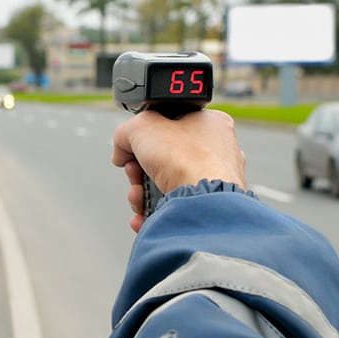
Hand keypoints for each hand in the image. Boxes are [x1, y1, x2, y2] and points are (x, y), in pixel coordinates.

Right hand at [112, 110, 245, 232]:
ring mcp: (213, 181)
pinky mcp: (206, 207)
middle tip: (134, 173)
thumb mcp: (141, 126)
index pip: (169, 125)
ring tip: (138, 196)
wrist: (200, 200)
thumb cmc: (184, 158)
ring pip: (165, 184)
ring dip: (141, 192)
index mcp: (212, 124)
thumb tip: (121, 152)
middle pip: (162, 158)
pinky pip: (173, 206)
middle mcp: (217, 152)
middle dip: (139, 170)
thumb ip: (125, 132)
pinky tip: (143, 213)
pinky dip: (153, 211)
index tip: (133, 147)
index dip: (145, 137)